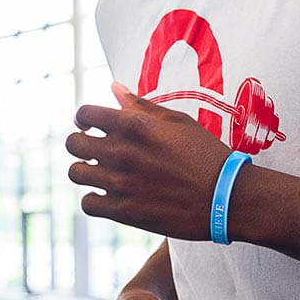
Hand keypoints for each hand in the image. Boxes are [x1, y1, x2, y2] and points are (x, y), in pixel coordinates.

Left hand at [66, 82, 232, 239]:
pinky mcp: (125, 212)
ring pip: (76, 173)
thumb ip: (140, 105)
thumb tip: (113, 87)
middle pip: (73, 143)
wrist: (227, 197)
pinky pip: (87, 203)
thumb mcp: (177, 121)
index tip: (91, 125)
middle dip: (81, 143)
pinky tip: (109, 195)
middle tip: (95, 149)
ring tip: (102, 173)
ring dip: (86, 171)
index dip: (84, 118)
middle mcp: (122, 152)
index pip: (84, 114)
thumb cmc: (206, 155)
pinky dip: (94, 199)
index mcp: (134, 125)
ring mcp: (121, 183)